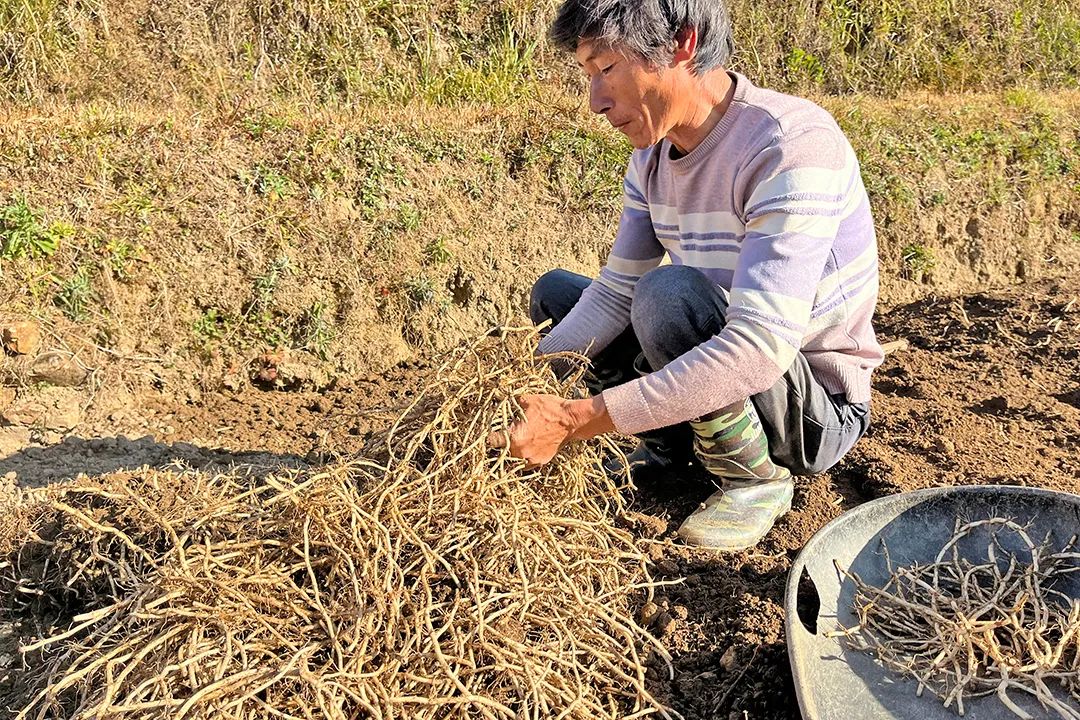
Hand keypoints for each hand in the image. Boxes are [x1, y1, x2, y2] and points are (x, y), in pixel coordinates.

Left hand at [488, 394, 614, 466]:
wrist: (572, 420)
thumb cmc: (550, 409)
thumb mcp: (528, 400)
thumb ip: (513, 403)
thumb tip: (504, 398)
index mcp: (514, 437)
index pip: (492, 441)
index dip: (489, 436)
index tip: (490, 432)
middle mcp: (520, 452)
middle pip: (501, 452)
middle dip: (501, 444)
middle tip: (504, 435)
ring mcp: (531, 459)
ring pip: (514, 459)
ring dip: (513, 452)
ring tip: (517, 441)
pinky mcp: (541, 461)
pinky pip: (527, 462)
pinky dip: (526, 456)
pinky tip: (529, 446)